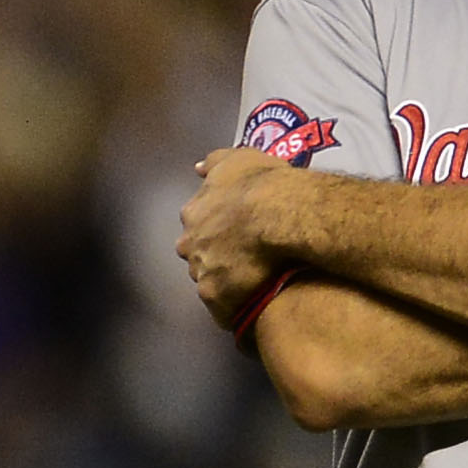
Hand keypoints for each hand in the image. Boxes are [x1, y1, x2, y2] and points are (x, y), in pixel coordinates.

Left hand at [177, 148, 320, 322]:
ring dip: (227, 283)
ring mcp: (201, 273)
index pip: (198, 227)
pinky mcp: (216, 298)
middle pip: (199, 256)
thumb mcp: (238, 159)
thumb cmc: (261, 183)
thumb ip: (216, 161)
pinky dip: (235, 309)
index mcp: (193, 214)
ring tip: (256, 283)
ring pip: (210, 282)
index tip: (234, 233)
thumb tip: (198, 168)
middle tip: (245, 258)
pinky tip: (253, 307)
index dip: (216, 231)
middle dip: (216, 258)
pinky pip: (223, 309)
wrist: (277, 214)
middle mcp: (189, 245)